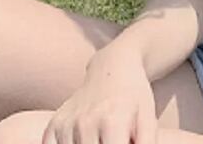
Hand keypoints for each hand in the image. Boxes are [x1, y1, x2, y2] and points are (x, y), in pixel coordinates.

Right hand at [41, 51, 156, 143]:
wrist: (113, 66)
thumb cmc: (134, 96)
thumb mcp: (148, 118)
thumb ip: (147, 143)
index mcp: (113, 121)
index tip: (124, 141)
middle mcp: (86, 122)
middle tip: (113, 135)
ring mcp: (66, 124)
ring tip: (100, 136)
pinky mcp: (53, 125)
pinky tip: (83, 137)